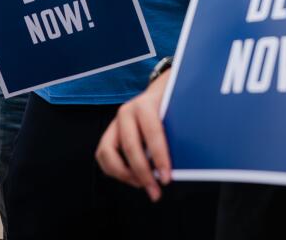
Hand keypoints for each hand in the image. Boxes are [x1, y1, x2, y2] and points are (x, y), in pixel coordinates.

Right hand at [96, 70, 172, 201]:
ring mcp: (115, 123)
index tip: (167, 179)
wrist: (158, 93)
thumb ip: (176, 134)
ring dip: (124, 174)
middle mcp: (126, 112)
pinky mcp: (109, 133)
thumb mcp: (176, 115)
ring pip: (107, 152)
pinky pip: (103, 156)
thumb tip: (182, 165)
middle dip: (142, 174)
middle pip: (129, 147)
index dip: (159, 158)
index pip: (152, 133)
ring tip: (142, 185)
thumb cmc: (170, 107)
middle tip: (155, 191)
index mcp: (145, 104)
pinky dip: (116, 171)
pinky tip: (133, 178)